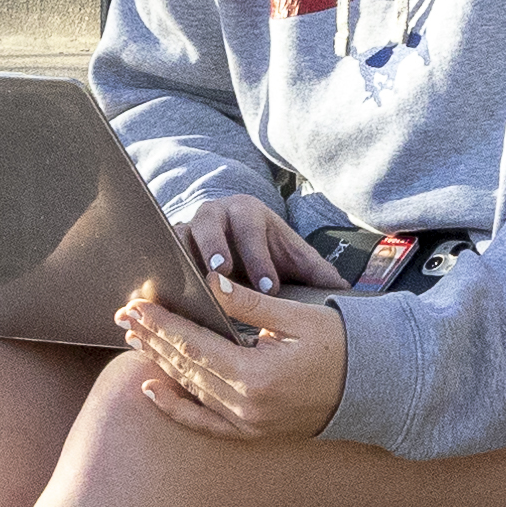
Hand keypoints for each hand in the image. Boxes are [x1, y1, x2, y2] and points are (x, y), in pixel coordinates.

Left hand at [116, 280, 349, 441]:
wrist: (376, 388)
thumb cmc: (343, 345)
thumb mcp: (300, 317)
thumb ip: (252, 304)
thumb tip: (212, 284)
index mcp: (257, 374)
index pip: (195, 344)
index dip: (164, 322)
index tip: (139, 303)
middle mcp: (247, 405)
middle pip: (186, 366)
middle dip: (154, 338)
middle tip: (126, 315)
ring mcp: (248, 423)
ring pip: (190, 390)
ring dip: (160, 362)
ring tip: (135, 338)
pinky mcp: (253, 432)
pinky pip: (205, 423)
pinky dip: (176, 408)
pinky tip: (152, 390)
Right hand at [172, 192, 333, 293]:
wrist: (238, 245)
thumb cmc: (269, 253)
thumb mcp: (294, 258)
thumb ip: (317, 272)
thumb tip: (344, 289)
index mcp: (247, 211)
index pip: (252, 230)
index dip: (260, 258)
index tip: (269, 286)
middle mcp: (214, 214)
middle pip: (210, 224)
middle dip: (215, 248)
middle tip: (223, 274)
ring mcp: (187, 227)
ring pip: (180, 237)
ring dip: (183, 259)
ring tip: (190, 285)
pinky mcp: (169, 245)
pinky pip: (161, 254)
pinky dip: (162, 271)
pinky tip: (165, 296)